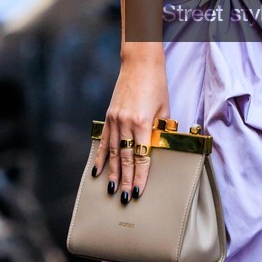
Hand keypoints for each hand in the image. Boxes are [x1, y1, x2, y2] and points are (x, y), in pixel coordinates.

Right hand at [94, 44, 168, 201]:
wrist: (139, 64)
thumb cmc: (157, 85)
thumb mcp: (164, 110)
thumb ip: (158, 132)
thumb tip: (155, 152)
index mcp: (142, 123)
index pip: (141, 157)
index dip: (139, 176)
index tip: (137, 191)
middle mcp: (125, 123)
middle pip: (125, 158)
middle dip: (124, 180)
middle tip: (123, 198)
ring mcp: (114, 119)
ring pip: (112, 152)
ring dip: (112, 172)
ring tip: (111, 189)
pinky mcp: (109, 116)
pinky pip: (104, 140)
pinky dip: (100, 156)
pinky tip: (97, 170)